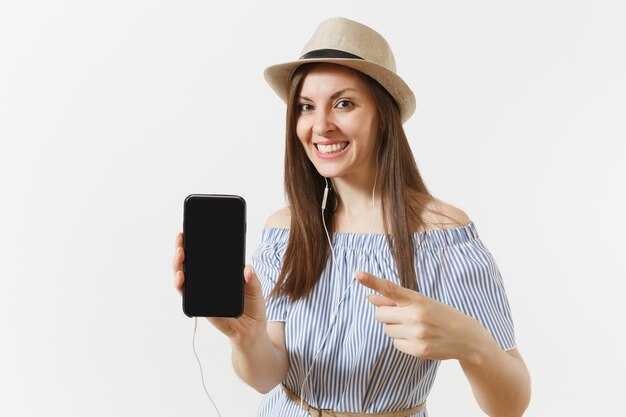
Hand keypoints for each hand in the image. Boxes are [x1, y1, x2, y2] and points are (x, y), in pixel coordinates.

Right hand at [172, 232, 267, 347]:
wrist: (252, 330)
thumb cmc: (253, 306)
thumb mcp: (256, 288)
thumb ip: (252, 279)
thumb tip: (247, 269)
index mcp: (220, 274)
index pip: (204, 256)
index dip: (195, 243)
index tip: (190, 230)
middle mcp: (207, 282)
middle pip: (189, 264)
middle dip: (182, 249)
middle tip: (181, 238)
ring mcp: (202, 294)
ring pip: (183, 278)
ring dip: (178, 265)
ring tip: (180, 254)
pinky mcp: (200, 306)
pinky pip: (187, 295)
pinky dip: (181, 286)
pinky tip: (182, 277)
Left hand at [355, 271, 490, 361]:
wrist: (466, 338)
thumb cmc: (440, 315)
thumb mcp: (421, 302)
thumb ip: (394, 300)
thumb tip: (370, 298)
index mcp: (417, 299)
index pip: (390, 289)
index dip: (372, 281)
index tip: (358, 274)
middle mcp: (416, 316)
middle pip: (380, 315)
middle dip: (387, 315)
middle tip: (403, 315)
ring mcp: (417, 334)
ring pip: (387, 330)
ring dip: (395, 328)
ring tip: (415, 327)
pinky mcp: (418, 350)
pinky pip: (395, 344)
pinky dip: (402, 341)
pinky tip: (418, 338)